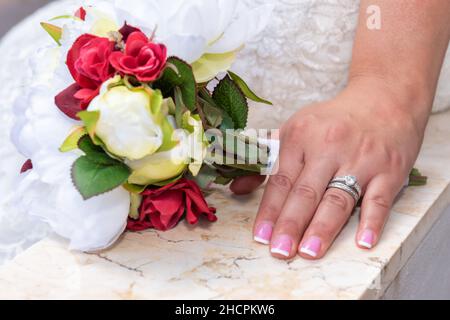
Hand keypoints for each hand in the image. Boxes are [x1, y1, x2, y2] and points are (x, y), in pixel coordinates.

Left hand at [232, 78, 425, 259]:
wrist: (384, 99)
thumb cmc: (334, 121)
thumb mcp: (295, 129)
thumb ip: (266, 158)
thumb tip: (237, 187)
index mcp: (300, 137)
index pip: (280, 181)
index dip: (269, 211)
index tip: (260, 237)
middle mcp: (329, 147)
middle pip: (306, 192)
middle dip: (291, 224)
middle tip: (280, 251)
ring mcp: (360, 159)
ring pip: (338, 198)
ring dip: (323, 228)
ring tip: (309, 252)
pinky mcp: (389, 170)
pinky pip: (379, 199)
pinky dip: (372, 221)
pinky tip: (363, 242)